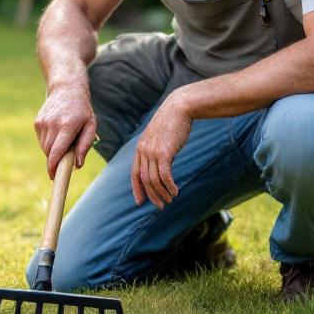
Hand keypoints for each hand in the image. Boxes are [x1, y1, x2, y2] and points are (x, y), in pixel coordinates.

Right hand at [34, 83, 96, 178]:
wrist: (66, 88)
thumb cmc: (82, 110)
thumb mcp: (91, 125)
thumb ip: (85, 145)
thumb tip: (77, 164)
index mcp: (67, 126)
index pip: (56, 152)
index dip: (53, 167)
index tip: (53, 177)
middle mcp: (53, 125)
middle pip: (50, 153)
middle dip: (56, 159)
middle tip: (67, 155)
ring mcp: (43, 123)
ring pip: (45, 148)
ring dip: (53, 150)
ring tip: (64, 138)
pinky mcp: (37, 122)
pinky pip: (42, 140)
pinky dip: (49, 141)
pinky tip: (57, 131)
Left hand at [132, 94, 192, 208]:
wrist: (179, 108)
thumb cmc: (172, 122)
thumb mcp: (159, 137)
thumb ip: (157, 149)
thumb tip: (162, 163)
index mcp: (140, 148)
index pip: (135, 173)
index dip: (137, 188)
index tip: (140, 201)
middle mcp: (143, 151)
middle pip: (144, 179)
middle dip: (151, 195)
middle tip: (160, 206)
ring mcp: (152, 152)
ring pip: (154, 180)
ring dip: (162, 193)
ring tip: (170, 200)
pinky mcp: (164, 153)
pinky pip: (164, 175)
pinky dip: (169, 186)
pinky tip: (175, 191)